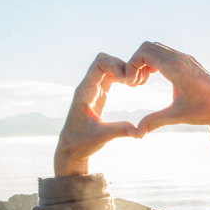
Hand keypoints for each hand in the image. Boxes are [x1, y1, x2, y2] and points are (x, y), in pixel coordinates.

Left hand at [54, 53, 138, 176]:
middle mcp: (87, 87)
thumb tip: (139, 131)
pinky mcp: (99, 95)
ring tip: (136, 82)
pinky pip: (109, 76)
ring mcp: (93, 89)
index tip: (128, 79)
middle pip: (103, 60)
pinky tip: (131, 84)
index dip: (115, 65)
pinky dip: (121, 76)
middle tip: (134, 79)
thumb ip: (120, 131)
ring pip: (106, 66)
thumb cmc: (82, 143)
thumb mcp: (102, 137)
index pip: (98, 65)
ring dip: (121, 69)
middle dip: (120, 64)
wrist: (71, 149)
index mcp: (85, 92)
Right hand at [127, 42, 209, 136]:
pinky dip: (153, 62)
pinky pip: (164, 53)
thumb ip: (155, 121)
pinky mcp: (187, 61)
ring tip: (141, 82)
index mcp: (176, 68)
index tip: (130, 83)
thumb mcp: (178, 116)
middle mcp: (180, 58)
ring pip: (156, 48)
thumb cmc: (204, 110)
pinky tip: (152, 78)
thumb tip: (137, 134)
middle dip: (135, 62)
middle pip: (148, 47)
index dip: (131, 65)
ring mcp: (185, 58)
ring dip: (144, 62)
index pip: (145, 53)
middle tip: (134, 83)